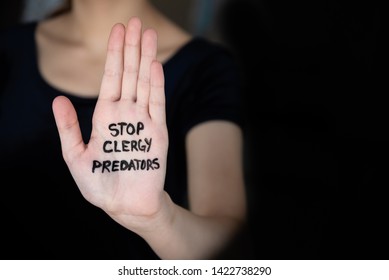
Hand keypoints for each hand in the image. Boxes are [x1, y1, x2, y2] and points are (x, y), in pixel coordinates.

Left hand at [52, 17, 167, 223]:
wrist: (125, 206)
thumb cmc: (101, 185)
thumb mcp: (76, 156)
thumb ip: (68, 128)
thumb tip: (57, 99)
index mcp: (105, 116)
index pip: (111, 78)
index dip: (114, 54)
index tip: (118, 31)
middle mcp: (125, 114)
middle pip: (129, 74)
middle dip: (131, 47)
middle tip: (136, 22)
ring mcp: (143, 121)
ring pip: (144, 83)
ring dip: (146, 59)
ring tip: (148, 34)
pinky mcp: (157, 133)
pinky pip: (156, 105)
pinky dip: (155, 86)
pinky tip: (154, 67)